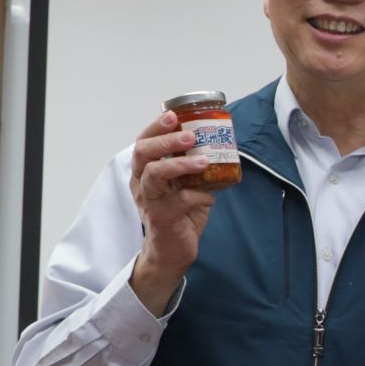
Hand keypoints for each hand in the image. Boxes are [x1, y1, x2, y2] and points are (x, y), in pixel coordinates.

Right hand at [127, 110, 219, 312]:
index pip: (143, 142)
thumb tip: (222, 141)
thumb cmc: (181, 213)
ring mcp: (149, 201)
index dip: (156, 126)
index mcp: (146, 171)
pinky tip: (211, 196)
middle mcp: (142, 183)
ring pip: (155, 175)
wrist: (174, 251)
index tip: (173, 114)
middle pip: (143, 153)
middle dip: (165, 140)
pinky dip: (200, 196)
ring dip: (180, 164)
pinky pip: (180, 201)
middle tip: (189, 134)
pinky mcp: (161, 218)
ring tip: (203, 160)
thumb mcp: (187, 184)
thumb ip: (195, 164)